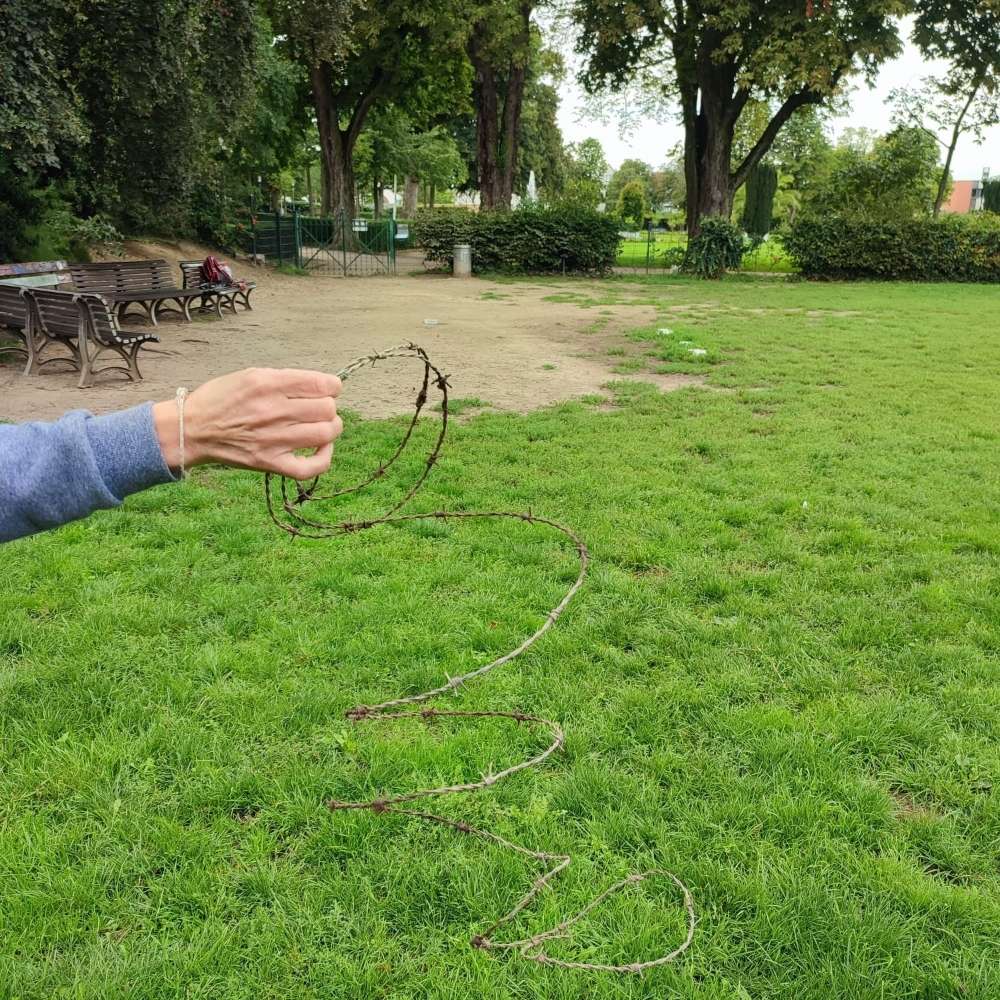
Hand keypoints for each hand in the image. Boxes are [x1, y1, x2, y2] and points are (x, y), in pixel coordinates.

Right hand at [153, 368, 342, 478]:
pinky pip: (311, 467)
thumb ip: (284, 379)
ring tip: (323, 427)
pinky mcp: (270, 463)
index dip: (333, 387)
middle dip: (329, 407)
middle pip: (327, 409)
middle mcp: (273, 410)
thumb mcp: (250, 375)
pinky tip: (321, 449)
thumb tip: (320, 386)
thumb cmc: (221, 400)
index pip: (322, 384)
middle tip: (319, 409)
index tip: (328, 390)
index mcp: (268, 383)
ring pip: (326, 434)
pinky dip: (324, 458)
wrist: (192, 429)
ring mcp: (273, 439)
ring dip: (331, 428)